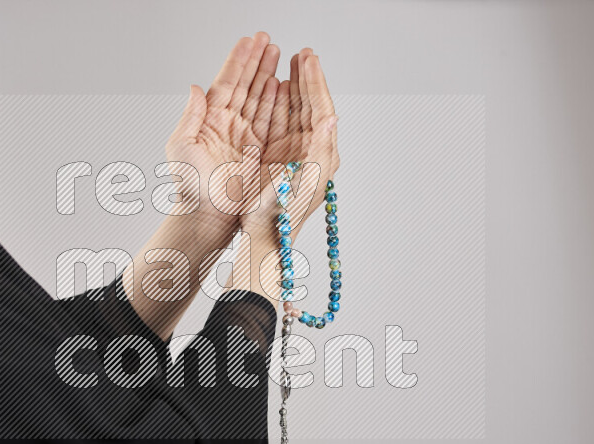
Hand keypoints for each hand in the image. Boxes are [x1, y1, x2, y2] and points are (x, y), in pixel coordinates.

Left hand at [165, 33, 279, 224]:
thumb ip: (191, 116)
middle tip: (268, 40)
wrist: (208, 216)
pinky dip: (281, 102)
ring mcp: (247, 136)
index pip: (227, 83)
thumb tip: (195, 87)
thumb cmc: (190, 186)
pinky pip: (274, 121)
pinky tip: (286, 85)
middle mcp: (230, 124)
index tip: (249, 41)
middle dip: (258, 61)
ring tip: (280, 54)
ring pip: (262, 99)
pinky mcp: (263, 151)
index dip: (238, 61)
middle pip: (247, 86)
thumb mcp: (181, 146)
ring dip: (270, 76)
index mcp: (211, 119)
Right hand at [234, 50, 339, 300]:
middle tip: (303, 53)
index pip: (323, 110)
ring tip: (291, 63)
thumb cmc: (279, 218)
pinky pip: (283, 125)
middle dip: (308, 79)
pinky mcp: (280, 160)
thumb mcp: (301, 182)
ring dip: (295, 87)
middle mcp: (313, 154)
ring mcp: (296, 156)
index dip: (316, 83)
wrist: (261, 241)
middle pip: (312, 107)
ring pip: (297, 112)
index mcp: (322, 157)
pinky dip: (280, 104)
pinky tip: (275, 90)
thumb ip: (319, 150)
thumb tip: (332, 118)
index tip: (309, 59)